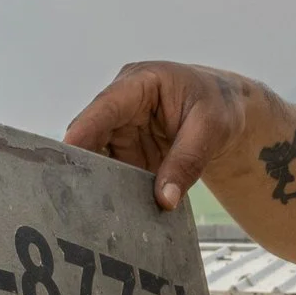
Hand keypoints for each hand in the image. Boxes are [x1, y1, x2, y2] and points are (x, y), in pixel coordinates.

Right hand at [63, 62, 252, 210]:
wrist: (229, 111)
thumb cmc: (219, 106)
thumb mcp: (210, 130)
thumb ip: (187, 163)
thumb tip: (164, 200)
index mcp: (141, 83)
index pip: (105, 107)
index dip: (83, 131)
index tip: (66, 154)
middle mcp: (122, 105)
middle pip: (91, 134)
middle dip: (84, 164)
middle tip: (76, 196)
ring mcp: (121, 129)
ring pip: (98, 157)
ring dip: (98, 182)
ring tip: (93, 210)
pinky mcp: (126, 151)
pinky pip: (113, 172)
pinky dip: (113, 190)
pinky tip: (113, 211)